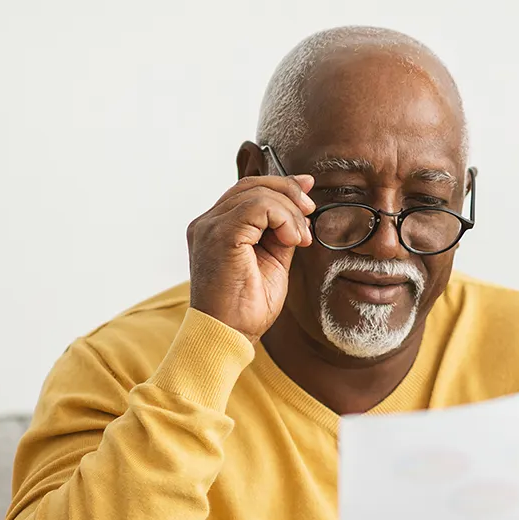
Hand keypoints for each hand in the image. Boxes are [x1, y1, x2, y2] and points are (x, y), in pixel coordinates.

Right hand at [186, 174, 316, 340]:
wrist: (229, 335)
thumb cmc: (247, 308)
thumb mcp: (273, 260)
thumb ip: (281, 232)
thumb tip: (301, 208)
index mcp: (217, 228)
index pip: (248, 190)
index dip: (281, 185)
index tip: (308, 194)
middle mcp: (208, 223)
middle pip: (252, 184)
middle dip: (289, 192)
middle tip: (310, 214)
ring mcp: (210, 227)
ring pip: (257, 192)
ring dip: (290, 211)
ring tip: (300, 239)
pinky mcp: (220, 235)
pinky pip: (258, 206)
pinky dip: (283, 217)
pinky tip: (292, 239)